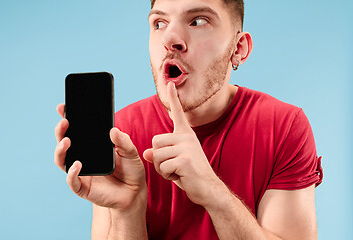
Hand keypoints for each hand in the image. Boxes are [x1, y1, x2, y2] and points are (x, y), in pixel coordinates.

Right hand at [54, 104, 146, 210]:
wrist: (134, 192)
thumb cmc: (131, 170)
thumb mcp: (131, 152)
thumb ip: (123, 141)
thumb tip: (113, 130)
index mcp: (92, 146)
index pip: (76, 131)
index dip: (68, 118)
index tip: (63, 107)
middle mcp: (82, 157)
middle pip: (64, 143)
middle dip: (61, 131)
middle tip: (64, 121)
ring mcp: (81, 172)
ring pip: (62, 161)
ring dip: (60, 150)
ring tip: (67, 141)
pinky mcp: (83, 187)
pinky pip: (72, 181)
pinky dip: (72, 173)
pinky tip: (77, 164)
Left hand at [143, 82, 219, 206]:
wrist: (208, 188)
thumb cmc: (190, 174)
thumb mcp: (174, 162)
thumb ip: (160, 154)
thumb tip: (146, 152)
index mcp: (185, 135)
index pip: (178, 113)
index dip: (173, 99)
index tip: (170, 84)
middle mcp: (187, 137)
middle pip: (155, 141)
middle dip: (158, 158)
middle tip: (173, 166)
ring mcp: (187, 147)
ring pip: (157, 155)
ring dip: (162, 169)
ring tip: (177, 172)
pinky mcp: (185, 159)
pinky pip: (163, 167)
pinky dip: (167, 176)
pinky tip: (180, 176)